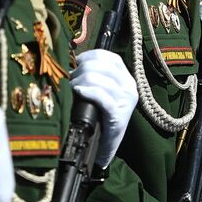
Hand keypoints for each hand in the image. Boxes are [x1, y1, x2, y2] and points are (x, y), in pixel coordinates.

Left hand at [71, 49, 136, 167]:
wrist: (105, 145)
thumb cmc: (98, 116)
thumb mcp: (101, 92)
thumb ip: (94, 76)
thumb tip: (75, 63)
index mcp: (127, 78)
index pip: (109, 57)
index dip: (90, 56)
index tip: (77, 62)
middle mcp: (130, 87)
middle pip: (102, 66)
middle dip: (82, 69)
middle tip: (71, 78)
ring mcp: (126, 101)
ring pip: (100, 80)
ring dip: (81, 80)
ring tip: (73, 86)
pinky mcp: (118, 115)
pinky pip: (102, 97)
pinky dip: (88, 91)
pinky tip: (79, 92)